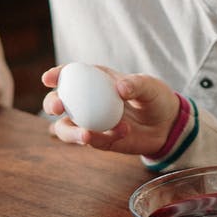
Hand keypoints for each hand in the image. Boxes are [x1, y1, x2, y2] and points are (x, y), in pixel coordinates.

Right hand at [41, 64, 181, 155]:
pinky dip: (102, 138)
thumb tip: (119, 88)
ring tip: (85, 135)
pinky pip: (93, 141)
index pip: (70, 75)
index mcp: (95, 80)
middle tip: (58, 107)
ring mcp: (91, 122)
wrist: (167, 124)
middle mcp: (87, 101)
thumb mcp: (150, 86)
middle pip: (58, 103)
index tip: (49, 78)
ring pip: (66, 128)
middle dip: (52, 104)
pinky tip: (123, 130)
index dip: (56, 75)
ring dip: (71, 132)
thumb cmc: (155, 97)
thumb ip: (136, 84)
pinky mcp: (100, 140)